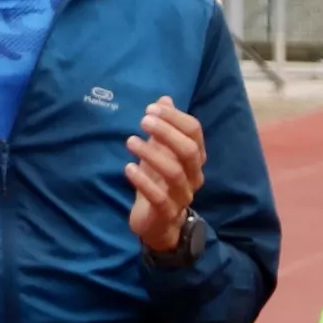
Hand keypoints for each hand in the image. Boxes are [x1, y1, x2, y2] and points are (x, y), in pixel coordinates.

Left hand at [128, 98, 204, 254]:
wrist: (159, 224)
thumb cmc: (159, 183)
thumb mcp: (161, 152)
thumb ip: (165, 127)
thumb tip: (165, 98)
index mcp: (195, 159)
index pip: (195, 132)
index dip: (175, 117)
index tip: (152, 107)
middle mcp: (193, 176)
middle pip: (189, 150)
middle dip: (167, 132)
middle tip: (144, 120)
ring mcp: (182, 196)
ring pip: (174, 172)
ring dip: (151, 154)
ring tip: (130, 141)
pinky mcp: (166, 213)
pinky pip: (158, 197)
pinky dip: (143, 181)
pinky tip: (128, 168)